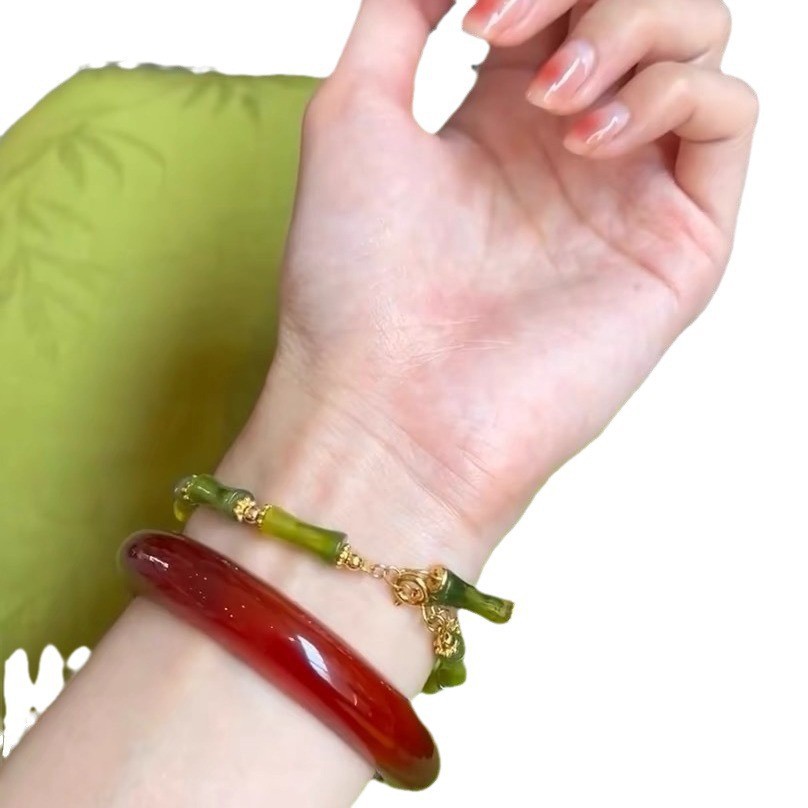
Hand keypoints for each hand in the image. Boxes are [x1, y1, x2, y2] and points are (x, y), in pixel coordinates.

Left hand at [265, 0, 755, 570]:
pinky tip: (587, 140)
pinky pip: (726, 116)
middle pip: (641, 3)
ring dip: (633, 26)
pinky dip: (670, 92)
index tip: (474, 13)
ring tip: (551, 100)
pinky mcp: (680, 241)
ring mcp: (630, 191)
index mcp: (501, 116)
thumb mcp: (353, 114)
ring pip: (698, 39)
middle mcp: (572, 147)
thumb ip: (401, 12)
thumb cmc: (354, 278)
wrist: (388, 406)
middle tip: (507, 30)